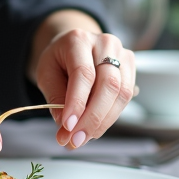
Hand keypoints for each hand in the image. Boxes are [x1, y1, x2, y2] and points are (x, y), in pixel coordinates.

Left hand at [30, 11, 136, 148]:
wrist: (73, 46)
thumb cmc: (58, 60)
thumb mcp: (46, 74)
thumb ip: (55, 98)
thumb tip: (66, 127)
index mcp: (78, 39)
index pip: (83, 73)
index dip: (77, 102)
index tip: (68, 126)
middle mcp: (105, 43)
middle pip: (108, 84)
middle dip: (92, 118)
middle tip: (76, 139)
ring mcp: (122, 54)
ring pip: (122, 93)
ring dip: (103, 121)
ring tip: (84, 137)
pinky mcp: (131, 67)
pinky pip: (126, 97)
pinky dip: (110, 116)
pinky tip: (95, 127)